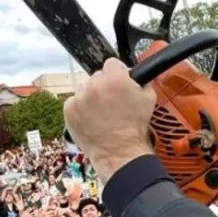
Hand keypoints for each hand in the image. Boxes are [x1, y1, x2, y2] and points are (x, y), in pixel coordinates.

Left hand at [63, 58, 155, 180]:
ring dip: (91, 98)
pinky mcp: (69, 110)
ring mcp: (80, 97)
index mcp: (115, 78)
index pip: (112, 63)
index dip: (118, 73)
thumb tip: (135, 75)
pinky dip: (81, 109)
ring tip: (102, 115)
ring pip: (85, 90)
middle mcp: (95, 85)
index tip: (118, 83)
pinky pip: (74, 102)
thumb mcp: (148, 99)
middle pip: (97, 77)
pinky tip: (92, 120)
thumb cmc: (134, 129)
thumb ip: (140, 81)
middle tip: (111, 103)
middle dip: (104, 87)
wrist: (119, 152)